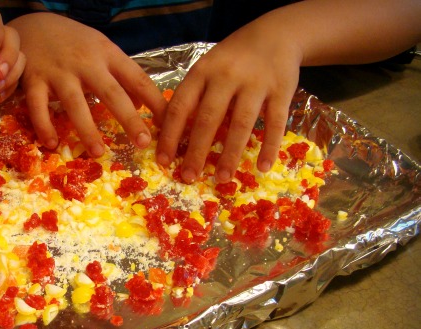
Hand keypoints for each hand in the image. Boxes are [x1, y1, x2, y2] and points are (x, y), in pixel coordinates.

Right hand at [8, 13, 166, 156]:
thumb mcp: (102, 51)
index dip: (154, 101)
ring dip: (87, 129)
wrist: (34, 25)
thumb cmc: (74, 43)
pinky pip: (38, 106)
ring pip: (75, 103)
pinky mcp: (34, 80)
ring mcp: (59, 72)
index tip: (168, 124)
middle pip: (111, 93)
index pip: (137, 79)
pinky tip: (52, 143)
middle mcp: (86, 63)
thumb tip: (142, 104)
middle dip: (128, 118)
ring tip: (98, 153)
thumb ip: (121, 76)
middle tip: (143, 142)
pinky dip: (44, 125)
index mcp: (107, 54)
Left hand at [155, 20, 301, 182]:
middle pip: (208, 118)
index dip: (170, 136)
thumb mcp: (207, 69)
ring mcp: (256, 82)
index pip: (180, 107)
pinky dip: (270, 146)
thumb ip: (192, 97)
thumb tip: (169, 135)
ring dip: (230, 154)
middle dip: (197, 151)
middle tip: (188, 177)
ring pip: (241, 123)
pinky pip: (275, 123)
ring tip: (222, 178)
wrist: (276, 33)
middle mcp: (227, 76)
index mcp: (202, 71)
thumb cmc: (232, 60)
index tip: (163, 161)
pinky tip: (264, 167)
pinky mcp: (282, 89)